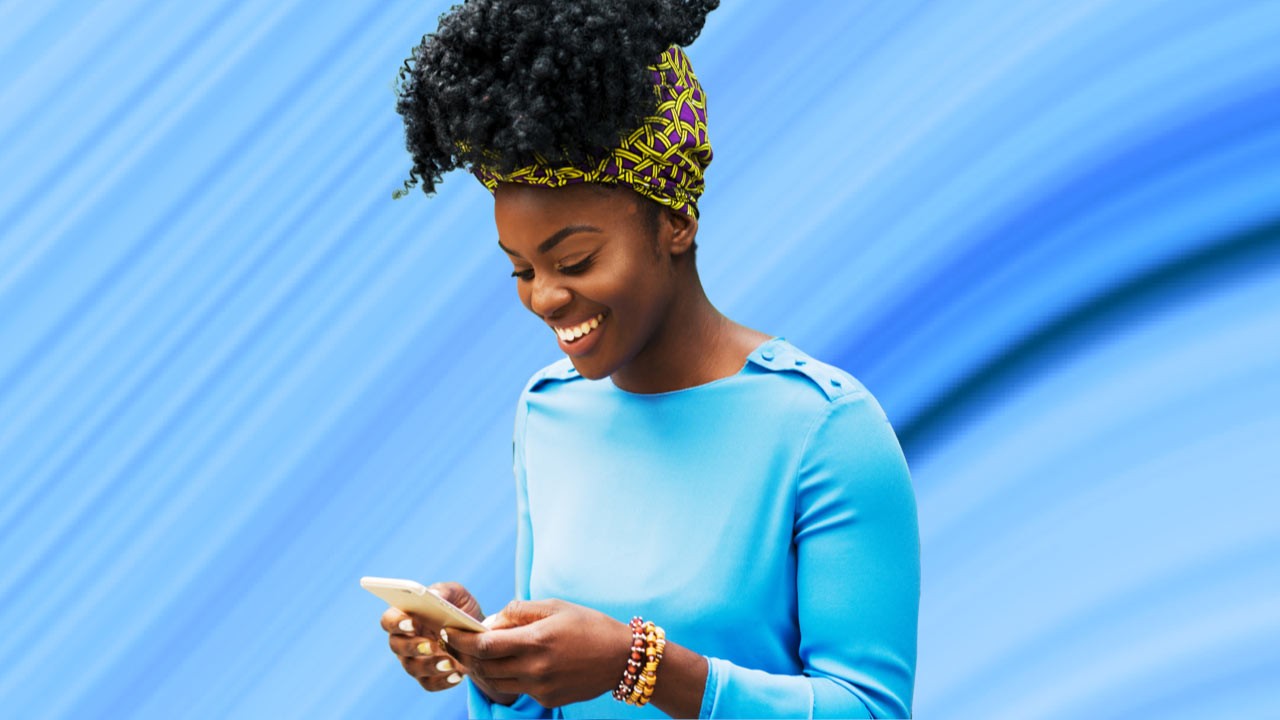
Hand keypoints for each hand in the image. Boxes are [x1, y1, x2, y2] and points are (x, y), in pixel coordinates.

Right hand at [378, 582, 516, 704]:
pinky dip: (443, 681)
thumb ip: (444, 591)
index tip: (411, 622)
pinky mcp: (428, 676)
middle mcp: (405, 640)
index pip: (388, 620)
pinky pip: (429, 683)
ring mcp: (414, 660)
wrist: (480, 633)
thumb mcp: (457, 594)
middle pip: (396, 646)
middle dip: (412, 646)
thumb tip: (432, 594)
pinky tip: (458, 675)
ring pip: (412, 667)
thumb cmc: (460, 608)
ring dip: (430, 666)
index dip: (395, 622)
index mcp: (406, 617)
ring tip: (450, 662)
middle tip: (432, 645)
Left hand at [445, 598, 633, 708]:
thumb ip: (519, 611)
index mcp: (536, 640)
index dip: (462, 640)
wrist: (621, 657)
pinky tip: (509, 665)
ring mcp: (541, 687)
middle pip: (485, 666)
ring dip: (482, 669)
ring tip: (477, 656)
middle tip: (457, 644)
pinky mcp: (547, 699)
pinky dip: (507, 677)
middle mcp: (535, 667)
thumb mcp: (555, 607)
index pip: (485, 645)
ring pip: (496, 682)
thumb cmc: (589, 625)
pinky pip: (517, 689)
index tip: (450, 633)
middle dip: (466, 655)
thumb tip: (491, 621)